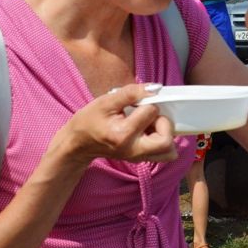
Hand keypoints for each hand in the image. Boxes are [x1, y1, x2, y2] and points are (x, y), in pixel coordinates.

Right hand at [59, 83, 177, 164]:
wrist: (78, 144)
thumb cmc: (89, 121)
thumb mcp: (106, 101)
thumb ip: (131, 92)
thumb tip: (155, 88)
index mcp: (123, 134)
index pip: (151, 112)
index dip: (148, 102)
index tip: (138, 101)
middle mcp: (133, 150)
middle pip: (167, 141)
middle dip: (165, 123)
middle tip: (152, 115)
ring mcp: (138, 157)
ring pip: (169, 151)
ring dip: (166, 134)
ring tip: (151, 124)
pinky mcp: (141, 159)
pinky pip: (163, 153)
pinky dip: (162, 140)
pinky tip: (148, 130)